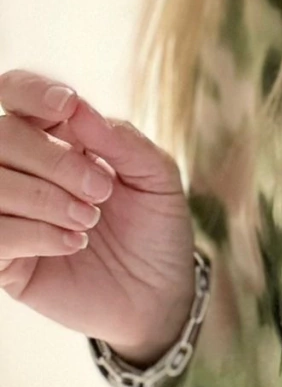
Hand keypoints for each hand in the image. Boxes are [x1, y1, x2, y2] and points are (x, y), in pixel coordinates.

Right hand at [0, 69, 197, 365]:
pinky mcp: (4, 260)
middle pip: (0, 136)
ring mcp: (6, 213)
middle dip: (52, 160)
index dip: (31, 91)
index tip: (67, 106)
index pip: (15, 94)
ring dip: (44, 197)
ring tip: (89, 220)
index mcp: (52, 138)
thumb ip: (122, 140)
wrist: (161, 295)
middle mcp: (19, 169)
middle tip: (101, 191)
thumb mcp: (156, 179)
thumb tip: (76, 109)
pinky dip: (35, 234)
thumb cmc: (156, 230)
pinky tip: (73, 243)